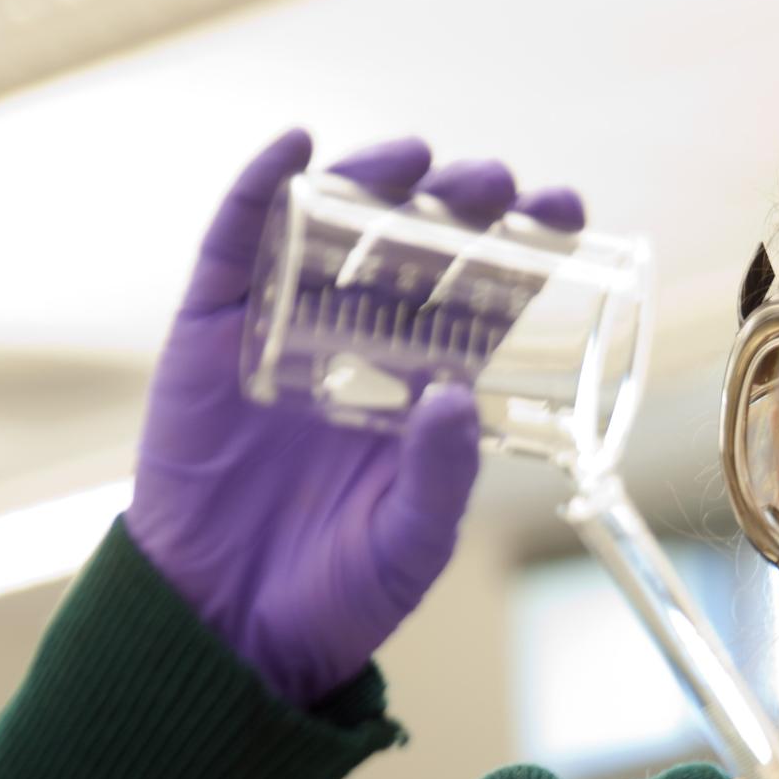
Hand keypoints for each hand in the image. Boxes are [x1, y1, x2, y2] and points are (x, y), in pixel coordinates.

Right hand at [125, 130, 586, 706]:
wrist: (227, 629)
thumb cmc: (336, 595)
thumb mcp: (412, 545)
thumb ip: (439, 475)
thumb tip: (455, 391)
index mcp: (426, 387)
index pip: (486, 295)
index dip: (526, 245)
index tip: (567, 205)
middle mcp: (362, 346)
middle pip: (418, 247)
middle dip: (461, 203)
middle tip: (496, 181)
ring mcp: (285, 331)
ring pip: (334, 229)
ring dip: (373, 179)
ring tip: (413, 158)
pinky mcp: (210, 335)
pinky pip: (234, 246)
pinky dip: (257, 189)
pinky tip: (294, 149)